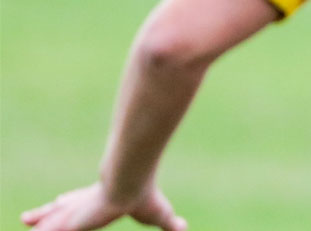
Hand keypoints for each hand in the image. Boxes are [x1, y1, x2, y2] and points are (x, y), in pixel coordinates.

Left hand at [21, 182, 185, 230]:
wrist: (128, 183)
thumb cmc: (145, 197)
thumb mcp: (160, 215)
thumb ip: (170, 224)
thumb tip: (186, 228)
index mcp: (103, 199)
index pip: (83, 200)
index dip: (71, 202)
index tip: (61, 200)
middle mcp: (85, 202)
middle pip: (63, 206)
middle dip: (48, 212)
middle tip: (30, 216)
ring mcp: (75, 208)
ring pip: (52, 216)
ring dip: (40, 219)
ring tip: (25, 219)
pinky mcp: (68, 218)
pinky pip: (48, 226)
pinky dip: (41, 224)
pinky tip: (28, 221)